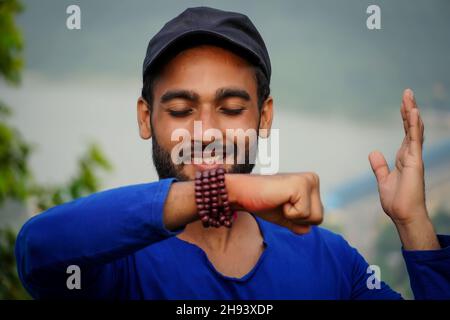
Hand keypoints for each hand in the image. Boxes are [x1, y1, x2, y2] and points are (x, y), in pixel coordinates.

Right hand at [227, 172, 323, 233]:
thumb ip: (298, 223)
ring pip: (315, 217)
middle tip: (280, 204)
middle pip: (319, 218)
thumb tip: (308, 230)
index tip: (282, 206)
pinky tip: (278, 200)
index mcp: (311, 184)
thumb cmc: (262, 202)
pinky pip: (303, 214)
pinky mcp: (301, 185)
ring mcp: (308, 181)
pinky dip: (289, 214)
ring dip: (294, 217)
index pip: (318, 217)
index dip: (298, 220)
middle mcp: (313, 179)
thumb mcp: (284, 216)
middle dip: (298, 220)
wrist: (243, 193)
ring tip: (280, 202)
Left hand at [368, 89, 438, 249]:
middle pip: (410, 127)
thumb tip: (373, 152)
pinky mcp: (415, 162)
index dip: (404, 118)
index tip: (404, 104)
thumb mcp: (383, 180)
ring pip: (413, 130)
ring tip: (409, 96)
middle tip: (407, 93)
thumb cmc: (396, 201)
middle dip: (409, 110)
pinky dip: (414, 126)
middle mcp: (410, 155)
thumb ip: (379, 166)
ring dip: (412, 113)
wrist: (403, 215)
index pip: (405, 133)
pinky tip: (413, 112)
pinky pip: (414, 140)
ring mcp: (414, 157)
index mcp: (403, 158)